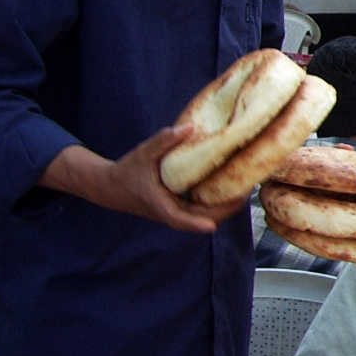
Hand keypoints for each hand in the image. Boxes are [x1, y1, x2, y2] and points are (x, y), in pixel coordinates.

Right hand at [40, 128, 245, 233]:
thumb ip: (164, 141)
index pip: (177, 219)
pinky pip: (201, 210)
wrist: (111, 187)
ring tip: (245, 191)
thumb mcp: (143, 152)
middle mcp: (169, 212)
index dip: (194, 223)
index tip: (211, 227)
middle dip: (224, 211)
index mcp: (158, 204)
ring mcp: (175, 212)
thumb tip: (189, 127)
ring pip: (203, 217)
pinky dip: (216, 204)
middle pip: (200, 220)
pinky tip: (232, 189)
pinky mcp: (179, 209)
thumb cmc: (127, 170)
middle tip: (245, 194)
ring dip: (224, 208)